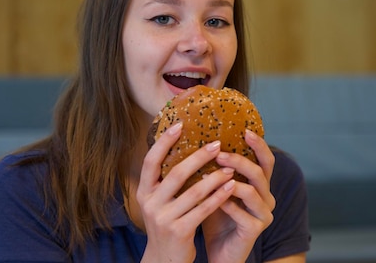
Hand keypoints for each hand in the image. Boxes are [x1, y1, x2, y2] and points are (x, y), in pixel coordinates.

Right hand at [137, 123, 235, 262]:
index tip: (179, 125)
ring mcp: (163, 218)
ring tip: (231, 166)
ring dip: (215, 177)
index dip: (163, 142)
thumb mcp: (159, 203)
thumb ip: (165, 181)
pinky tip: (231, 186)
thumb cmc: (167, 224)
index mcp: (144, 192)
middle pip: (176, 173)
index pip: (150, 161)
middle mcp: (149, 203)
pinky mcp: (179, 231)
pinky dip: (219, 196)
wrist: (164, 260)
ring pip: (194, 191)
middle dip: (199, 157)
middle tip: (217, 144)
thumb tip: (183, 149)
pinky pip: (204, 209)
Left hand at [201, 129, 275, 262]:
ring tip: (213, 173)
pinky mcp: (255, 230)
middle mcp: (266, 197)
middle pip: (261, 172)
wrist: (219, 251)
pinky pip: (243, 214)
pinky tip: (215, 201)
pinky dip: (228, 205)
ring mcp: (263, 214)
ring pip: (253, 191)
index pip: (265, 160)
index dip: (259, 145)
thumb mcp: (215, 189)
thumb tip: (198, 142)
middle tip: (220, 154)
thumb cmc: (215, 216)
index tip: (245, 130)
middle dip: (240, 160)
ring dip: (232, 181)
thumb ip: (215, 170)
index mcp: (259, 185)